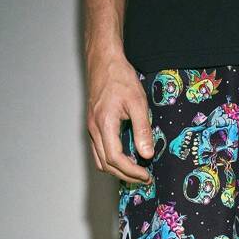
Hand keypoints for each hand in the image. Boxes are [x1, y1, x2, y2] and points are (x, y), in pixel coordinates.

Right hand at [86, 46, 153, 183]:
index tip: (146, 175)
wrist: (104, 61)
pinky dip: (111, 160)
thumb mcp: (138, 102)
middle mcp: (94, 129)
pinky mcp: (93, 125)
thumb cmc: (120, 77)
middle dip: (126, 175)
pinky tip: (126, 158)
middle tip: (144, 178)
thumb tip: (147, 154)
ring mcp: (91, 128)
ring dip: (117, 170)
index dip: (131, 171)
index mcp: (104, 124)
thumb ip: (142, 130)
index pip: (115, 159)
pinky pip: (99, 151)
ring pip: (100, 160)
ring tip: (136, 171)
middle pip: (106, 164)